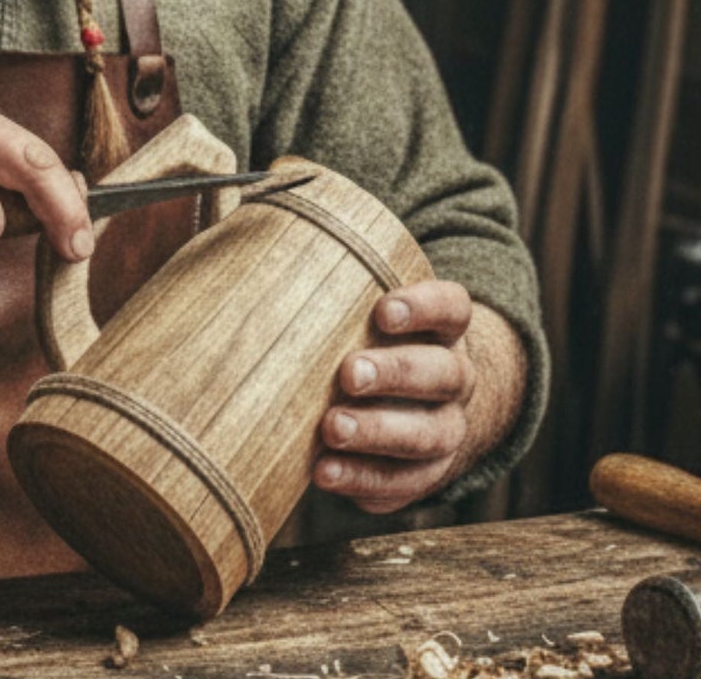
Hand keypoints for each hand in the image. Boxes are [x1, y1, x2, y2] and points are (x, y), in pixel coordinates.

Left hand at [313, 278, 481, 512]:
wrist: (421, 404)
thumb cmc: (368, 337)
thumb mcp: (361, 302)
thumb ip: (323, 272)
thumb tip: (246, 217)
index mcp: (443, 328)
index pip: (451, 308)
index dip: (424, 307)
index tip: (382, 310)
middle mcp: (454, 377)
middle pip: (442, 373)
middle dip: (396, 374)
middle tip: (348, 373)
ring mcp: (447, 428)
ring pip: (429, 434)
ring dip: (378, 433)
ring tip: (331, 429)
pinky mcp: (426, 474)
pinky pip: (405, 483)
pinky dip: (366, 480)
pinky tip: (326, 472)